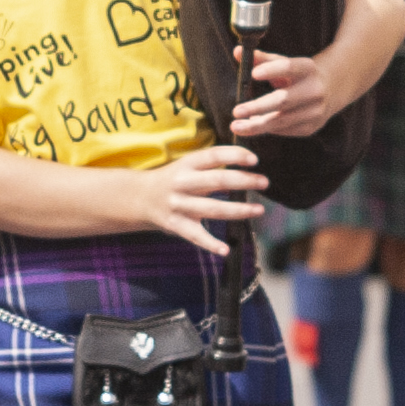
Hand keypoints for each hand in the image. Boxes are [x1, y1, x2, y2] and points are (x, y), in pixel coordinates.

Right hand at [122, 144, 267, 254]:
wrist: (140, 197)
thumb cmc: (173, 179)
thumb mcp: (188, 166)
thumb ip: (212, 164)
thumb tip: (246, 159)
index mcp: (187, 164)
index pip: (214, 155)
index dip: (234, 155)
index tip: (255, 159)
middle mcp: (182, 183)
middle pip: (217, 181)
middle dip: (243, 181)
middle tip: (264, 182)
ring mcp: (179, 205)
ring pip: (212, 209)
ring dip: (238, 210)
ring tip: (259, 210)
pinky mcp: (176, 224)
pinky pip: (195, 236)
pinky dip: (211, 244)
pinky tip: (226, 250)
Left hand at [231, 49, 343, 138]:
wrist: (331, 90)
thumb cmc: (298, 74)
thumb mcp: (283, 63)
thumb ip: (261, 59)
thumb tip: (237, 52)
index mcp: (308, 68)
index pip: (289, 67)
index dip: (272, 70)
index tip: (254, 73)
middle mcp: (315, 90)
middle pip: (283, 100)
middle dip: (258, 107)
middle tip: (236, 111)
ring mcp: (315, 111)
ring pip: (282, 120)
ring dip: (258, 125)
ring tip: (237, 126)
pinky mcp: (311, 127)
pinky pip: (285, 130)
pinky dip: (268, 129)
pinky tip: (253, 127)